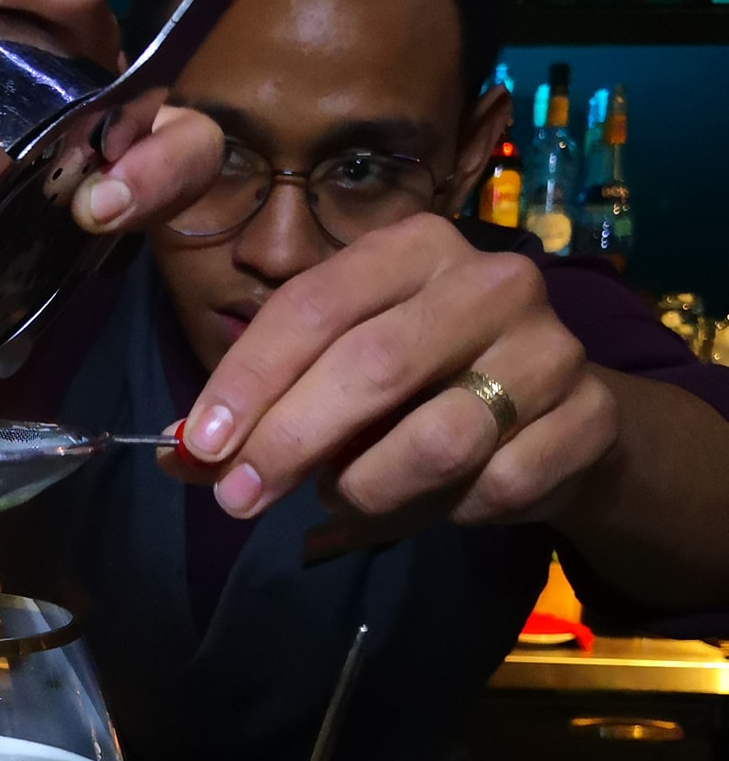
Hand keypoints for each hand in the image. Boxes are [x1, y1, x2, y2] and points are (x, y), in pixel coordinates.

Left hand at [173, 215, 618, 526]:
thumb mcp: (335, 386)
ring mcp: (551, 346)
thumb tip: (173, 456)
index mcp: (413, 248)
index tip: (200, 446)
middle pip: (372, 366)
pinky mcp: (589, 416)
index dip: (249, 380)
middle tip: (240, 499)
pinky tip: (440, 502)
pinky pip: (497, 485)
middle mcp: (491, 279)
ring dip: (371, 486)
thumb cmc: (424, 392)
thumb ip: (256, 415)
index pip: (313, 306)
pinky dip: (449, 512)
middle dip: (292, 441)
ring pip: (439, 437)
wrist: (559, 421)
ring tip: (343, 499)